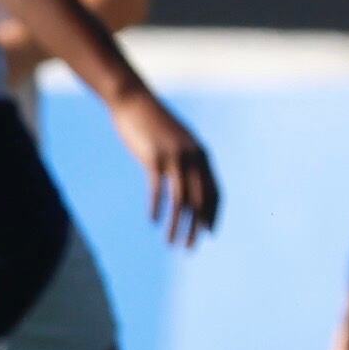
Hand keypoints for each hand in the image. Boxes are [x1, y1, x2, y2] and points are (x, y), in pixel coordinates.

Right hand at [112, 88, 219, 246]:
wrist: (133, 100)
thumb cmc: (152, 121)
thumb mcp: (175, 140)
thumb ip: (184, 157)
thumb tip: (186, 176)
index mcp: (202, 155)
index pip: (215, 192)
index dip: (213, 215)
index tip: (209, 233)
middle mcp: (193, 158)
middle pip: (201, 201)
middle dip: (197, 228)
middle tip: (191, 248)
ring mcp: (174, 158)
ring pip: (181, 201)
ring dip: (177, 226)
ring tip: (171, 243)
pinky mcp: (154, 158)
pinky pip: (158, 190)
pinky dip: (156, 208)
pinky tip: (152, 221)